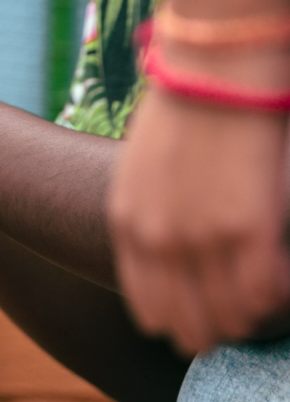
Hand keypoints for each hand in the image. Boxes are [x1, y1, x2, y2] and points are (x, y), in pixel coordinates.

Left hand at [110, 86, 289, 353]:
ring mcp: (201, 239)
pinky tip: (282, 276)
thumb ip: (147, 214)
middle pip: (190, 325)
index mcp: (126, 223)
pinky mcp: (249, 230)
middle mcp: (158, 240)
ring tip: (261, 295)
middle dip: (215, 327)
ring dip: (251, 314)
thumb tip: (169, 251)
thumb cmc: (180, 111)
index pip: (148, 308)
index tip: (201, 317)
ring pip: (232, 317)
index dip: (179, 321)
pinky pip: (266, 292)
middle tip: (238, 315)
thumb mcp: (139, 168)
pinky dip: (277, 293)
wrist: (210, 73)